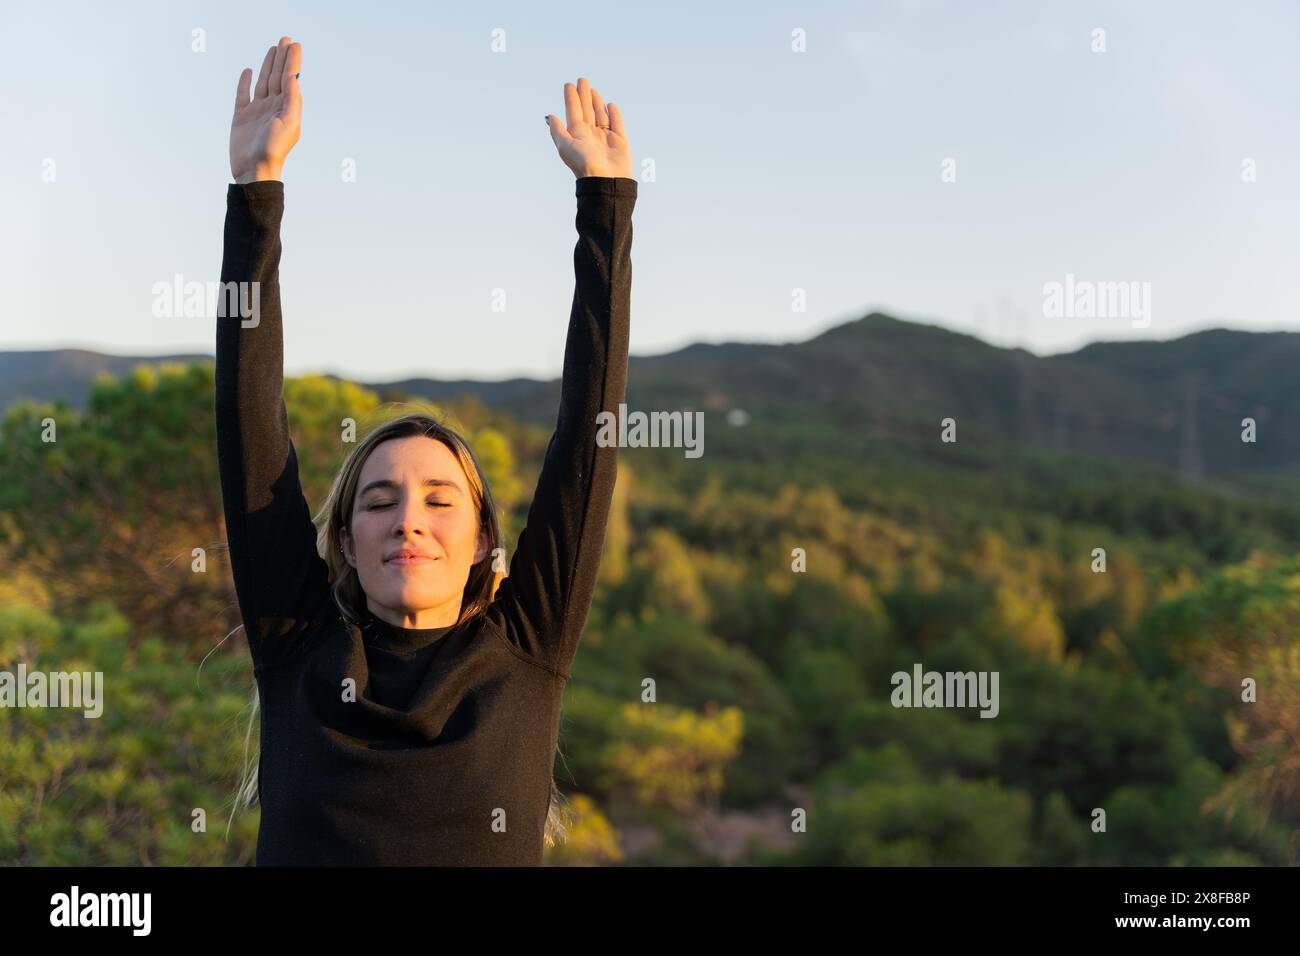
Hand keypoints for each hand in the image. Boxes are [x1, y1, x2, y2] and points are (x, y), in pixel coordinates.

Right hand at [230, 37, 301, 183]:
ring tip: (272, 49)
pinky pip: (242, 95)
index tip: (294, 45)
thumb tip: (293, 77)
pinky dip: (245, 83)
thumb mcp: (288, 123)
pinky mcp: (241, 117)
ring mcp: (257, 112)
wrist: (254, 170)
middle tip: (285, 40)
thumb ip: (292, 100)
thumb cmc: (274, 149)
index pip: (290, 79)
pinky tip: (249, 72)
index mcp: (287, 109)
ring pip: (263, 83)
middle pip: (277, 77)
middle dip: (281, 59)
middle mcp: (273, 108)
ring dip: (267, 66)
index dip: (292, 62)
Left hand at [545, 77, 632, 179]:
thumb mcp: (565, 147)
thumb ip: (557, 131)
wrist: (606, 179)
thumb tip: (550, 116)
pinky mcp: (619, 141)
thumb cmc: (583, 164)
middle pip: (586, 110)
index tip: (568, 85)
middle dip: (583, 95)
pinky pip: (617, 124)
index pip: (573, 112)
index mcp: (577, 135)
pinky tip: (610, 105)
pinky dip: (614, 114)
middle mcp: (590, 135)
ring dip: (596, 102)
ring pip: (600, 115)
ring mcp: (605, 137)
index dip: (571, 98)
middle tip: (581, 80)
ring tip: (592, 90)